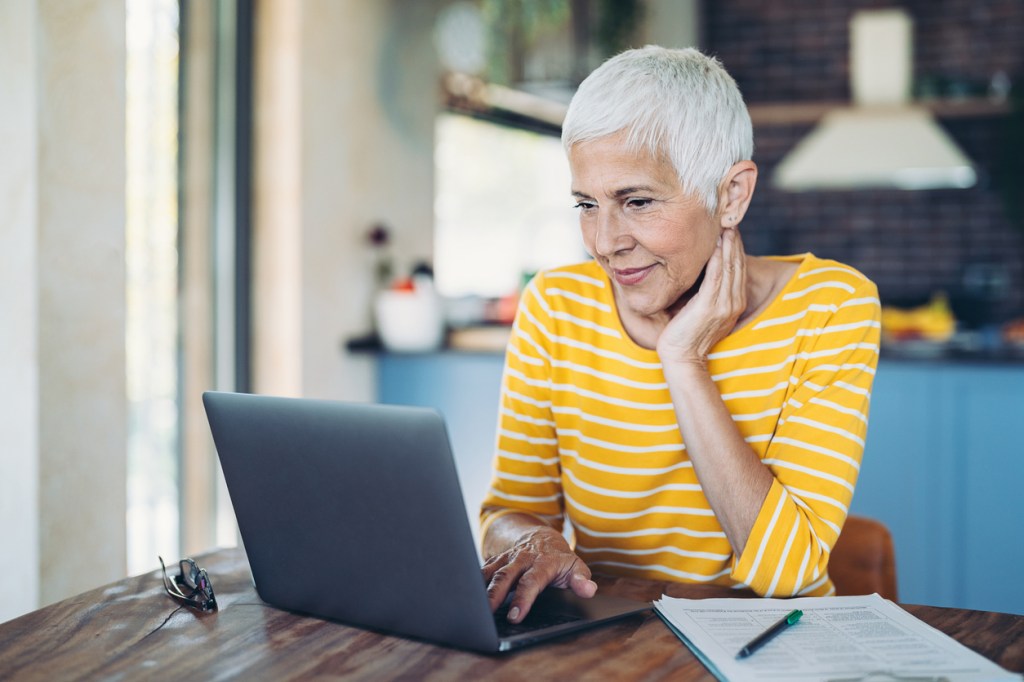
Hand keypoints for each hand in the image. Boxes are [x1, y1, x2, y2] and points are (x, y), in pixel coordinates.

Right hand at [481, 525, 596, 623]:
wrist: (541, 537)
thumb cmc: (559, 559)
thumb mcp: (575, 567)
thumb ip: (581, 579)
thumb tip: (589, 590)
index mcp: (543, 562)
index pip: (532, 581)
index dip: (523, 599)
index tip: (515, 616)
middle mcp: (522, 558)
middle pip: (506, 576)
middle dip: (496, 595)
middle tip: (488, 613)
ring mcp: (507, 558)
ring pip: (491, 572)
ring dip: (482, 590)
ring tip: (474, 608)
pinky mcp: (495, 560)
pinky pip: (483, 569)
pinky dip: (474, 582)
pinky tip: (467, 595)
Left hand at [656, 227, 747, 365]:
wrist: (681, 358)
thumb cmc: (685, 334)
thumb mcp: (699, 309)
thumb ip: (704, 292)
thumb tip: (697, 272)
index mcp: (733, 304)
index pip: (738, 270)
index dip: (736, 249)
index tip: (730, 230)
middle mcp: (733, 304)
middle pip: (737, 266)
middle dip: (734, 242)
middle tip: (730, 221)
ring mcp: (724, 306)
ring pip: (730, 268)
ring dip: (728, 246)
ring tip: (725, 227)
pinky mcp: (710, 307)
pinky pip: (717, 277)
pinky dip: (718, 259)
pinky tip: (716, 245)